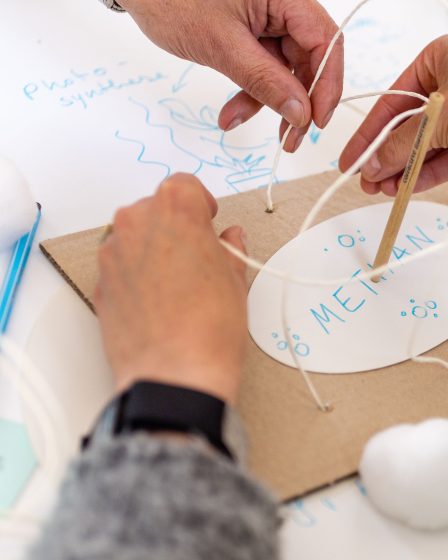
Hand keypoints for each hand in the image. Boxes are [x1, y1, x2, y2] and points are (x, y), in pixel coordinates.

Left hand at [34, 0, 342, 151]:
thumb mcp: (221, 47)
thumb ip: (267, 82)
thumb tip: (302, 113)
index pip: (325, 40)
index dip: (327, 85)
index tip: (317, 122)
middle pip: (308, 54)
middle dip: (294, 99)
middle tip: (287, 140)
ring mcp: (269, 2)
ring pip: (284, 61)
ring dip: (266, 96)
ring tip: (235, 120)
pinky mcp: (254, 13)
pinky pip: (265, 55)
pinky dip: (251, 81)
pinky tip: (231, 107)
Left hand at [95, 174, 247, 405]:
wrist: (175, 374)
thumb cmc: (210, 326)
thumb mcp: (235, 280)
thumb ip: (229, 250)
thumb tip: (228, 241)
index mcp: (175, 210)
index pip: (184, 184)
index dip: (200, 204)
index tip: (209, 222)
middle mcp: (136, 222)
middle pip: (155, 208)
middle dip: (174, 226)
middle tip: (197, 257)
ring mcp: (112, 253)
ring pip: (134, 236)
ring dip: (152, 249)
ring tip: (176, 284)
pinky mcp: (99, 283)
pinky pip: (120, 266)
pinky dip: (135, 274)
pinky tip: (157, 302)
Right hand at [339, 36, 447, 195]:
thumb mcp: (442, 117)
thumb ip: (403, 144)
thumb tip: (373, 164)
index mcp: (437, 58)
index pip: (392, 101)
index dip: (368, 134)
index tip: (350, 160)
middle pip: (408, 125)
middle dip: (387, 156)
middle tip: (366, 182)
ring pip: (428, 144)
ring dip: (405, 168)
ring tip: (384, 191)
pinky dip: (428, 171)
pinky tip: (407, 187)